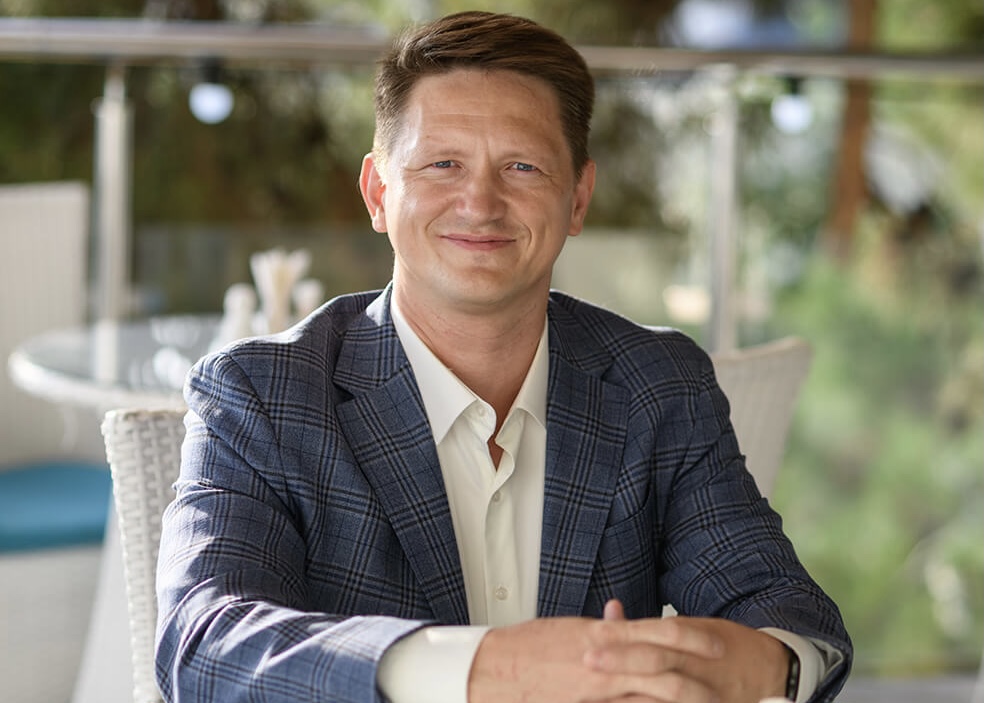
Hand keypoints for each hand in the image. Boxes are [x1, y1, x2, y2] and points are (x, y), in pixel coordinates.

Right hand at [467, 604, 724, 702]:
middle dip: (699, 675)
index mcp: (604, 634)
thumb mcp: (568, 631)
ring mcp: (599, 689)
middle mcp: (607, 660)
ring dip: (682, 699)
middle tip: (726, 679)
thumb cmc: (527, 648)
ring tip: (709, 701)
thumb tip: (621, 616)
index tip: (714, 641)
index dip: (692, 636)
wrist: (493, 670)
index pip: (659, 630)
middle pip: (665, 666)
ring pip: (653, 695)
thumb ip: (601, 629)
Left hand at [593, 600, 789, 702]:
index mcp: (690, 638)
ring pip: (668, 693)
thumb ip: (647, 625)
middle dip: (622, 661)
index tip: (591, 636)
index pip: (652, 634)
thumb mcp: (689, 628)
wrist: (774, 671)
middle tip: (588, 660)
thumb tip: (611, 609)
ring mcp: (706, 692)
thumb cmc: (723, 646)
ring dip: (632, 696)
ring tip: (598, 695)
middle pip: (656, 661)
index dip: (621, 636)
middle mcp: (697, 663)